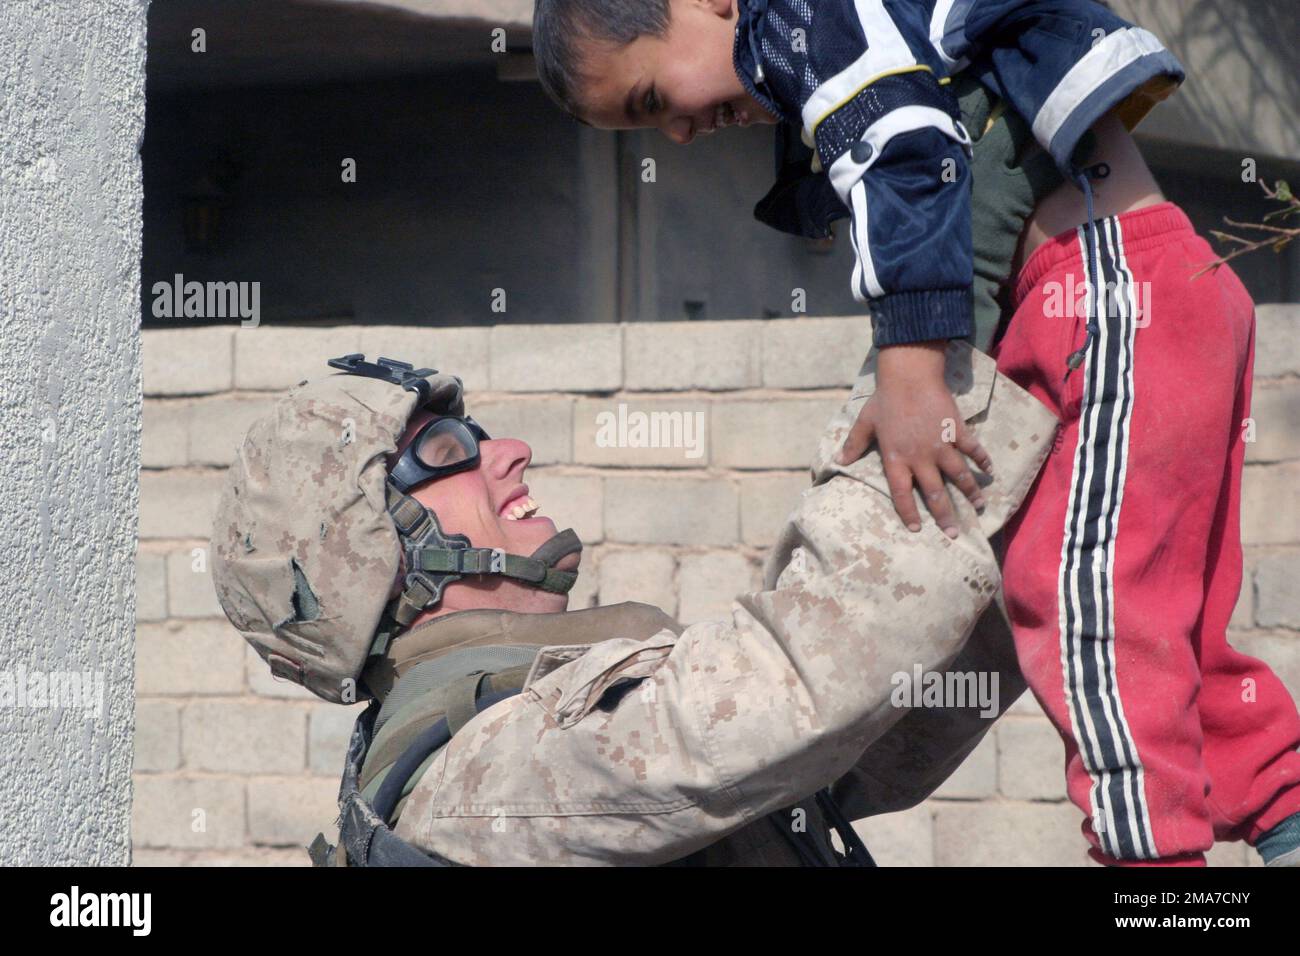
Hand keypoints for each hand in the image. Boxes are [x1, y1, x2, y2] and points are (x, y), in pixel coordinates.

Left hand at [835, 342, 992, 536]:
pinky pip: (973, 449)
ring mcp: (941, 444)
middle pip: (935, 493)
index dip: (908, 513)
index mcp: (896, 458)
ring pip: (959, 475)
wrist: (909, 375)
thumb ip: (853, 445)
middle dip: (945, 516)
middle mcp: (920, 457)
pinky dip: (982, 460)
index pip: (901, 494)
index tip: (917, 529)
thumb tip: (838, 461)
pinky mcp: (956, 430)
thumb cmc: (885, 399)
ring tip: (980, 507)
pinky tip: (990, 472)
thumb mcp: (865, 422)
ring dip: (971, 493)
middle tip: (954, 534)